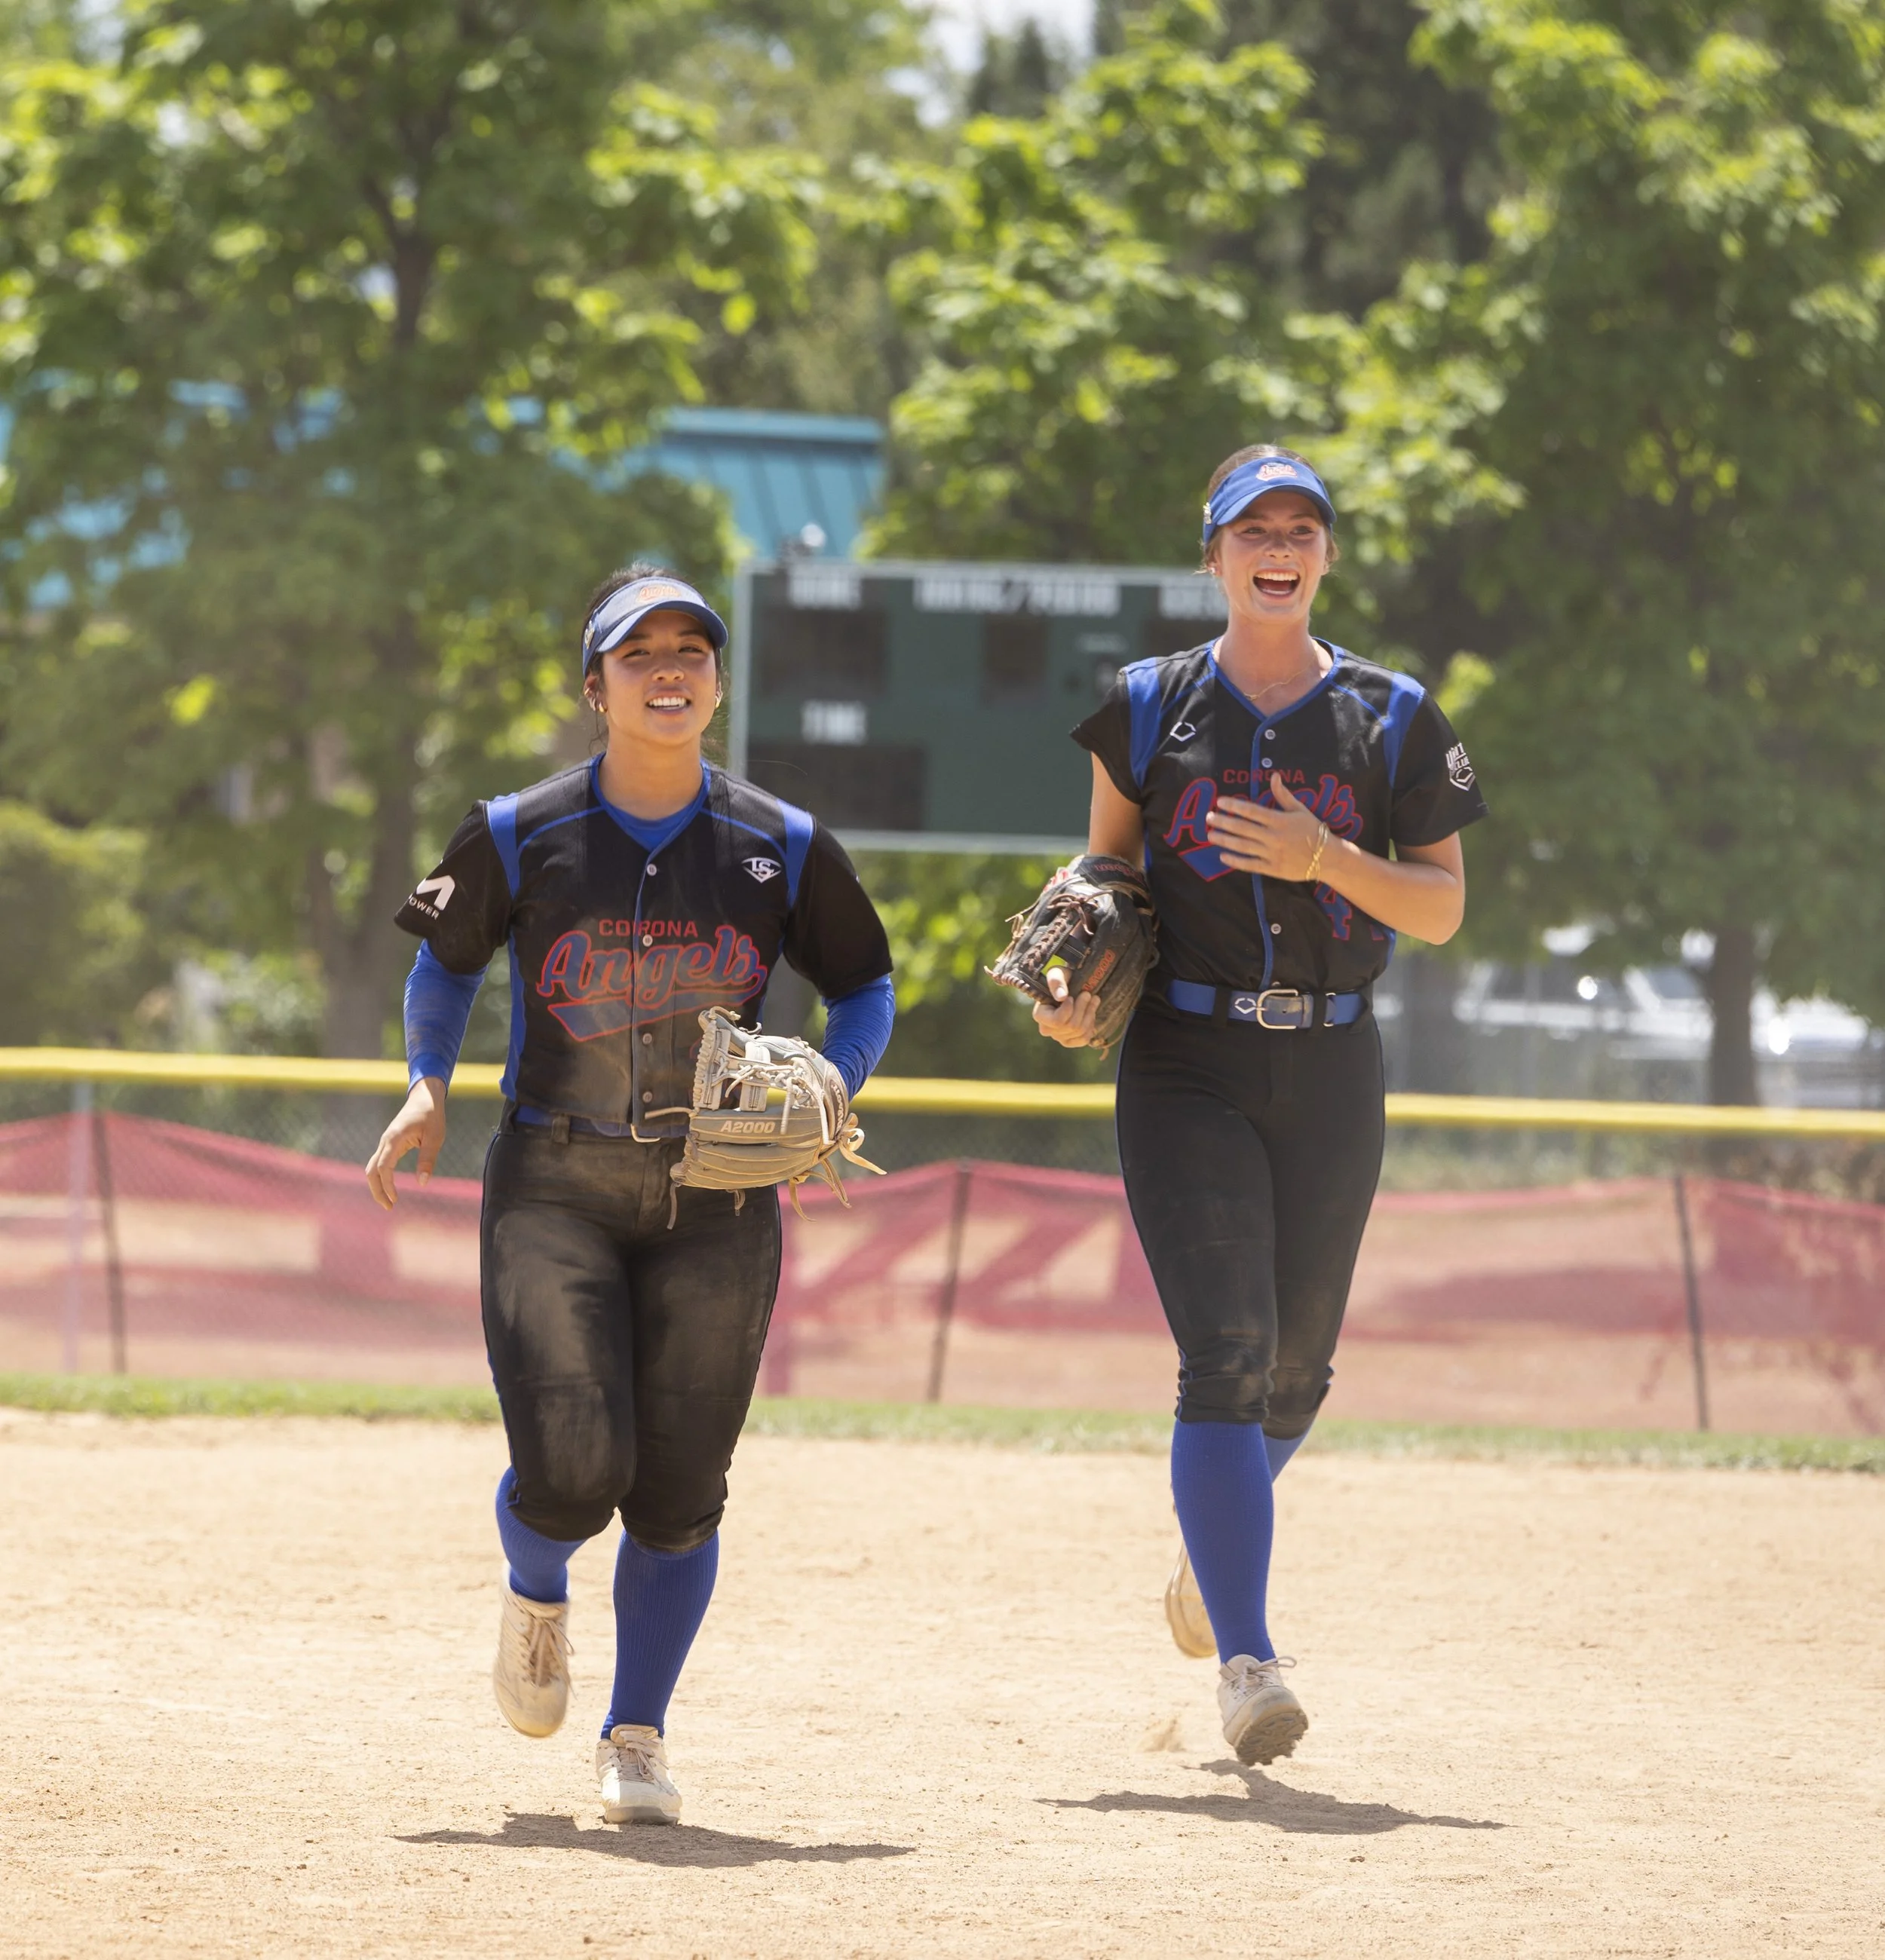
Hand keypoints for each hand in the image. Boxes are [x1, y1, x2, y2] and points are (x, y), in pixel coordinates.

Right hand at [364, 1077, 447, 1209]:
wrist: (424, 1097)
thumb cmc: (431, 1115)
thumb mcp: (435, 1137)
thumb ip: (428, 1159)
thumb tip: (422, 1183)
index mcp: (394, 1138)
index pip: (383, 1167)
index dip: (387, 1185)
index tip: (395, 1199)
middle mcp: (385, 1141)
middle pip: (371, 1170)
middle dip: (377, 1190)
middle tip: (389, 1207)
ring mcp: (385, 1143)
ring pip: (373, 1167)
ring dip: (377, 1185)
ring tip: (389, 1202)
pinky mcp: (389, 1144)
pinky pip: (380, 1163)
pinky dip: (381, 1177)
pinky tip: (389, 1188)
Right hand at [1031, 965, 1101, 1047]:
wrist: (1070, 987)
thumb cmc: (1062, 979)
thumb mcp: (1057, 973)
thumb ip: (1056, 981)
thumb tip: (1062, 997)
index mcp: (1039, 1015)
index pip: (1057, 1021)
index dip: (1068, 1009)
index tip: (1071, 996)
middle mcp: (1047, 1030)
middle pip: (1071, 1026)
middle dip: (1083, 1008)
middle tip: (1088, 994)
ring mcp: (1059, 1037)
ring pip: (1079, 1032)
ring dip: (1090, 1014)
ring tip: (1094, 999)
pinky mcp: (1070, 1041)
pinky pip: (1084, 1039)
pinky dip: (1091, 1026)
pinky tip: (1091, 1013)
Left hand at [1205, 773, 1330, 879]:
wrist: (1327, 857)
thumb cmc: (1313, 830)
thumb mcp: (1300, 809)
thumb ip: (1283, 795)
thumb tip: (1274, 776)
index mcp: (1279, 820)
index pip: (1252, 811)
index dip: (1234, 806)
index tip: (1219, 802)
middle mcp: (1273, 837)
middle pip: (1243, 828)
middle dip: (1223, 822)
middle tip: (1208, 818)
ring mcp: (1272, 854)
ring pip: (1243, 846)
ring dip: (1224, 840)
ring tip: (1210, 835)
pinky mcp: (1272, 869)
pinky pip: (1250, 864)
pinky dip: (1235, 861)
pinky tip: (1223, 856)